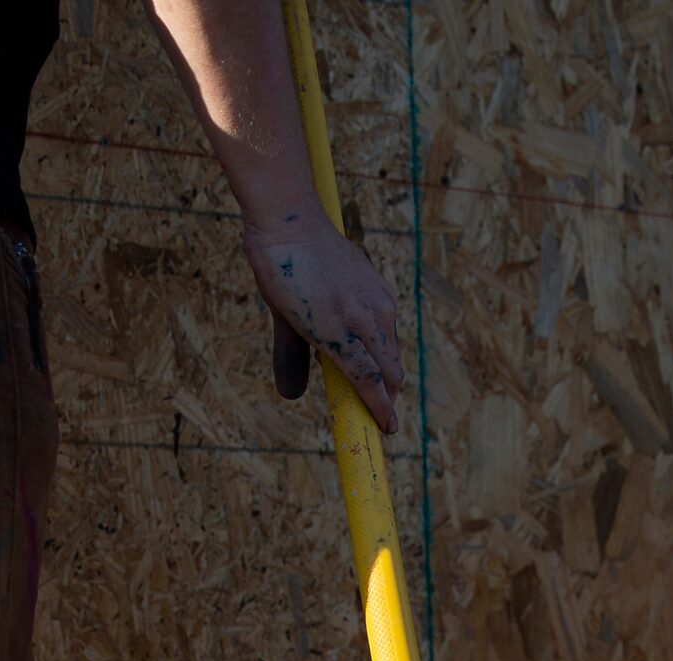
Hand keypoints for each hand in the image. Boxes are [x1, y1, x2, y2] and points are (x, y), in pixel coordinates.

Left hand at [242, 205, 404, 431]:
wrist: (291, 220)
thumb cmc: (280, 270)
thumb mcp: (283, 319)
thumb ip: (291, 358)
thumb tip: (291, 396)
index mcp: (337, 331)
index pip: (370, 382)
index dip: (381, 410)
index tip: (387, 429)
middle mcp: (364, 318)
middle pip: (390, 371)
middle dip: (388, 395)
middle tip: (380, 411)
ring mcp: (377, 301)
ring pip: (392, 350)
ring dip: (386, 370)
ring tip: (371, 380)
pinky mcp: (381, 287)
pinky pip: (389, 326)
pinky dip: (382, 343)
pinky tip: (365, 343)